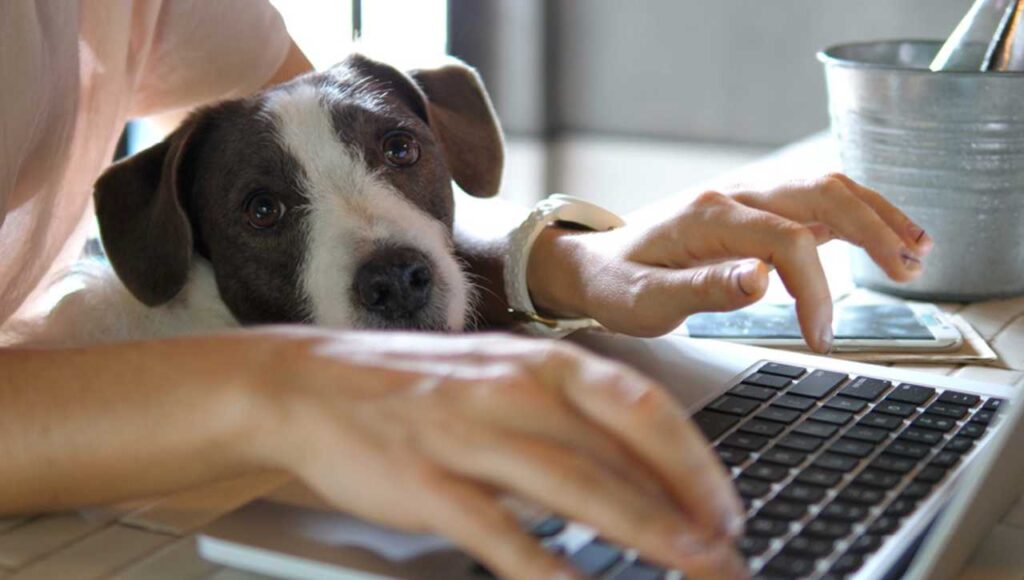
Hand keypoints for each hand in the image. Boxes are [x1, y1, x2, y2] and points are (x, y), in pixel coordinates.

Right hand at [246, 328, 747, 579]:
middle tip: (726, 552)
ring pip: (575, 485)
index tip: (725, 506)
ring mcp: (468, 434)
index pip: (641, 405)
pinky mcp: (426, 481)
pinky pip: (500, 532)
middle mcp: (513, 390)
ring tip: (689, 565)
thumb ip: (565, 418)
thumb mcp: (499, 380)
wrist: (310, 384)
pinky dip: (547, 569)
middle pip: (620, 449)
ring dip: (643, 530)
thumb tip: (638, 469)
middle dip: (686, 505)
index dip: (694, 460)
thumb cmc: (416, 386)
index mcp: (538, 362)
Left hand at [528, 173, 932, 351]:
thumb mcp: (645, 302)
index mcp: (708, 218)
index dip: (814, 289)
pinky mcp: (753, 212)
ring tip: (916, 251)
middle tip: (908, 272)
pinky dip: (855, 215)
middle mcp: (733, 197)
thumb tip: (762, 281)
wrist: (593, 263)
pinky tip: (884, 237)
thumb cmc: (616, 285)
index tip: (820, 336)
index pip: (787, 240)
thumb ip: (702, 290)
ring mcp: (746, 199)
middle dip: (872, 230)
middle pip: (820, 193)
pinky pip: (813, 201)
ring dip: (874, 214)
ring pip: (824, 188)